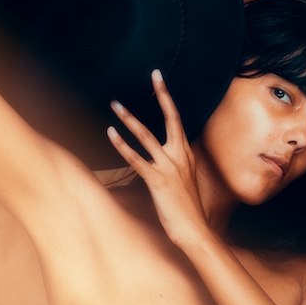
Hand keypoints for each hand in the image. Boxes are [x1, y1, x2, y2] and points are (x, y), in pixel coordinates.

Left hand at [107, 70, 209, 246]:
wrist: (195, 230)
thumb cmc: (187, 208)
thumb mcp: (183, 181)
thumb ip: (173, 165)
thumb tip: (161, 158)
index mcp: (186, 154)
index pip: (177, 119)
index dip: (168, 98)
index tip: (159, 79)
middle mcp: (179, 156)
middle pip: (171, 118)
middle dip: (161, 95)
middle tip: (154, 74)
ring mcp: (169, 167)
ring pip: (146, 136)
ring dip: (129, 119)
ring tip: (115, 105)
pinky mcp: (157, 181)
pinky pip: (136, 159)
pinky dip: (122, 146)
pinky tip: (110, 134)